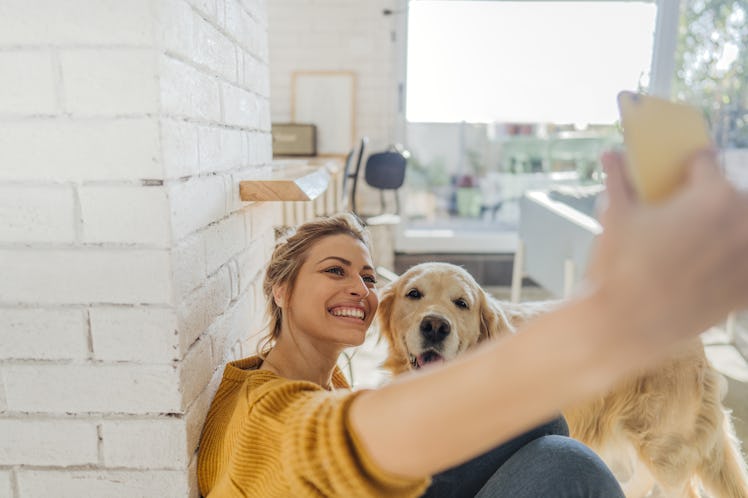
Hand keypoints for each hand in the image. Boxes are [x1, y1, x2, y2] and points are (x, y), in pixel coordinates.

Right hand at [587, 150, 747, 352]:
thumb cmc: (620, 266)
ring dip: (728, 231)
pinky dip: (734, 263)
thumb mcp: (615, 216)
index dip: (688, 167)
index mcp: (712, 195)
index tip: (678, 177)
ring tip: (697, 244)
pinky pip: (745, 265)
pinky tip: (709, 269)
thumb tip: (610, 155)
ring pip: (742, 230)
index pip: (706, 162)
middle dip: (711, 200)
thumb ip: (618, 179)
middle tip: (682, 216)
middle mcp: (741, 222)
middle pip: (733, 195)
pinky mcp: (746, 289)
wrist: (626, 323)